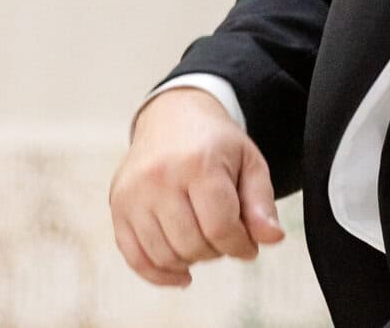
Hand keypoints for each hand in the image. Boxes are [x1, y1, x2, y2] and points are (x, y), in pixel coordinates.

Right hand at [109, 87, 284, 287]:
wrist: (172, 115)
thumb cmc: (216, 143)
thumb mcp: (248, 161)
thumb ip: (261, 202)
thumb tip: (272, 239)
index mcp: (199, 163)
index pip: (220, 227)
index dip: (240, 245)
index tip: (249, 245)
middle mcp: (160, 178)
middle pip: (192, 245)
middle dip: (216, 251)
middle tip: (225, 236)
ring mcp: (134, 193)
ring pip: (165, 256)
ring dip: (191, 260)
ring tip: (204, 241)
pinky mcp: (117, 206)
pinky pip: (135, 259)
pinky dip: (159, 274)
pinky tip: (181, 273)